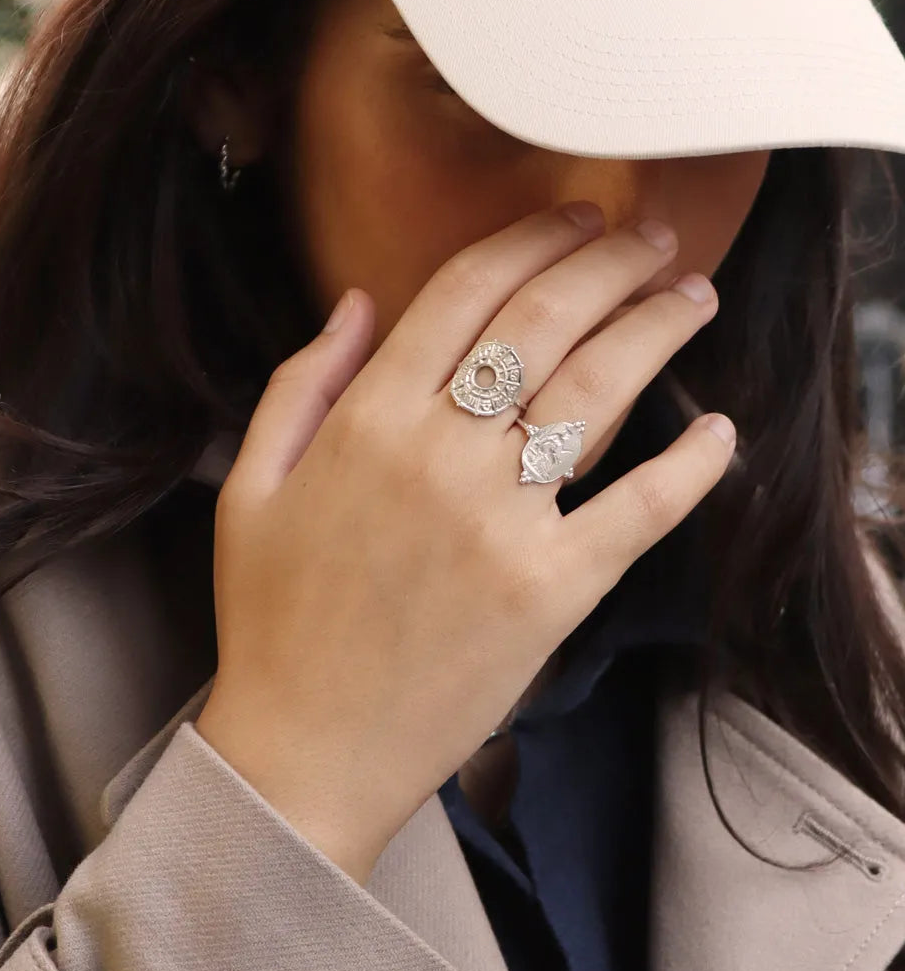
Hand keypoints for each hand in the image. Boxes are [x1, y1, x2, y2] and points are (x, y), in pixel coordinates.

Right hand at [195, 203, 734, 882]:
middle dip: (612, 261)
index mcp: (365, 421)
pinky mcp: (552, 591)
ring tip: (693, 297)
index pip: (465, 292)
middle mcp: (438, 454)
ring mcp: (500, 522)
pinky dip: (690, 467)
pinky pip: (638, 511)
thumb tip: (361, 300)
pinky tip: (719, 430)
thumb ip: (301, 383)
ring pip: (599, 393)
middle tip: (654, 240)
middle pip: (546, 322)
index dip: (530, 239)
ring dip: (657, 330)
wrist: (306, 752)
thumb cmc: (272, 620)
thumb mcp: (250, 488)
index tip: (575, 217)